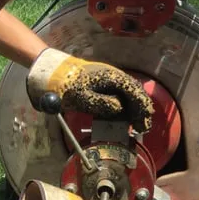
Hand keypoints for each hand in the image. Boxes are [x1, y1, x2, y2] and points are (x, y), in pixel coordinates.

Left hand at [27, 48, 152, 132]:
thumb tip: (119, 108)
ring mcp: (109, 79)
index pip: (134, 92)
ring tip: (136, 124)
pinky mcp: (103, 84)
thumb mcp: (83, 97)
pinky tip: (125, 116)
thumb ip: (102, 103)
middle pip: (134, 93)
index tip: (144, 122)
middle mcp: (114, 76)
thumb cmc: (67, 85)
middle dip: (140, 110)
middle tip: (143, 127)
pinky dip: (125, 106)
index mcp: (112, 78)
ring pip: (128, 94)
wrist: (54, 72)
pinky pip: (119, 95)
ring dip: (134, 109)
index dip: (141, 108)